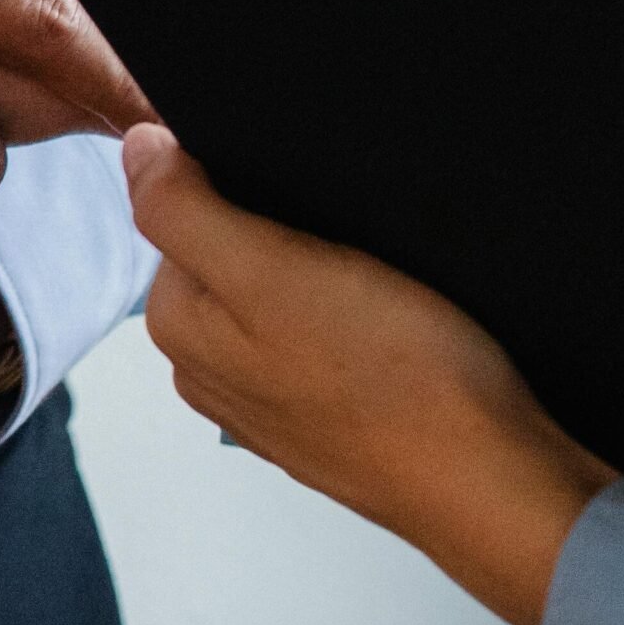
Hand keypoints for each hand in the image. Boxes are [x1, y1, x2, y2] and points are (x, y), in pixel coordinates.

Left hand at [124, 125, 615, 624]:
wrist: (489, 474)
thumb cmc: (392, 378)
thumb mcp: (270, 269)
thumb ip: (184, 210)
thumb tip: (134, 151)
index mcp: (181, 325)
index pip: (179, 209)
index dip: (236, 181)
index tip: (295, 199)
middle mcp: (210, 368)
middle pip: (225, 249)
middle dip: (277, 225)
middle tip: (343, 238)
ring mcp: (268, 397)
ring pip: (278, 290)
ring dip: (319, 266)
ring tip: (373, 278)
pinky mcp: (327, 410)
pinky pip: (322, 334)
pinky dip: (349, 312)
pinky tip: (389, 318)